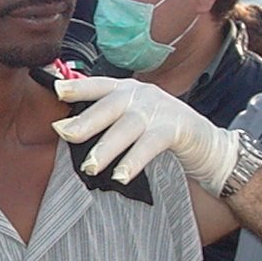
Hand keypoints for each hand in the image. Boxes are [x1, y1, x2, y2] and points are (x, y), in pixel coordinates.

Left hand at [51, 77, 242, 194]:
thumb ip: (107, 121)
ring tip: (90, 166)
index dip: (78, 86)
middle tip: (63, 133)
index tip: (55, 89)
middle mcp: (142, 95)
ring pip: (128, 126)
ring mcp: (160, 110)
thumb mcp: (132, 121)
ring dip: (108, 146)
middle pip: (110, 104)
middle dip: (86, 119)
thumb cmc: (162, 133)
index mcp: (128, 90)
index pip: (99, 85)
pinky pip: (151, 144)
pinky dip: (134, 160)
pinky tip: (121, 175)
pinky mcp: (176, 128)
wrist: (206, 144)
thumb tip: (68, 131)